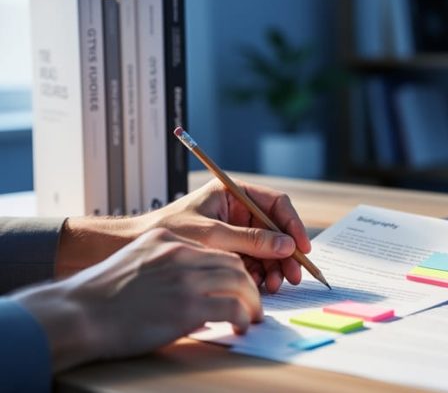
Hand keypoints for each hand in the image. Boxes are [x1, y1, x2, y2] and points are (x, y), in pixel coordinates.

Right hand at [13, 228, 261, 371]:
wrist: (76, 314)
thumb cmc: (98, 297)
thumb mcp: (134, 263)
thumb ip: (164, 265)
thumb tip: (188, 285)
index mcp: (167, 240)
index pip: (217, 250)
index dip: (233, 270)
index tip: (239, 287)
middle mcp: (180, 254)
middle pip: (233, 264)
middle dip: (249, 285)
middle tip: (252, 304)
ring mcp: (185, 279)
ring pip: (239, 283)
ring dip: (251, 302)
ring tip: (251, 317)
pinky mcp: (187, 306)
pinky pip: (232, 308)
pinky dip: (242, 317)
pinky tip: (240, 327)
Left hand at [57, 179, 311, 292]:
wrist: (132, 248)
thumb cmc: (167, 232)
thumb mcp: (212, 235)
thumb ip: (250, 240)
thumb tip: (286, 245)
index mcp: (233, 192)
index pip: (275, 203)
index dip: (292, 224)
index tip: (302, 247)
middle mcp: (238, 209)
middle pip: (276, 228)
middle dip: (285, 253)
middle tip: (293, 276)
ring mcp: (235, 230)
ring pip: (268, 248)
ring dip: (275, 267)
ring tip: (274, 286)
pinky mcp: (230, 250)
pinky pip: (255, 260)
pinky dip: (261, 274)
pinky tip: (261, 286)